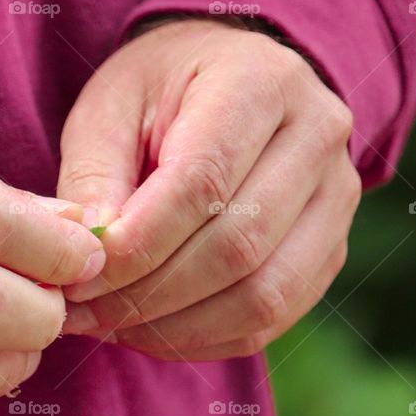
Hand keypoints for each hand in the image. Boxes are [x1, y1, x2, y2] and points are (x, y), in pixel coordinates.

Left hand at [58, 19, 360, 360]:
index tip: (78, 276)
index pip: (202, 184)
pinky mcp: (331, 246)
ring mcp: (337, 195)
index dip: (137, 244)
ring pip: (264, 293)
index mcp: (260, 82)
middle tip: (83, 312)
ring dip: (177, 326)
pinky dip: (207, 336)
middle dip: (149, 294)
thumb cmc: (156, 93)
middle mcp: (317, 136)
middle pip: (237, 246)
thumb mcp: (108, 111)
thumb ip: (94, 179)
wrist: (227, 78)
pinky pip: (276, 315)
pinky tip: (152, 330)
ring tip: (111, 325)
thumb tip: (90, 260)